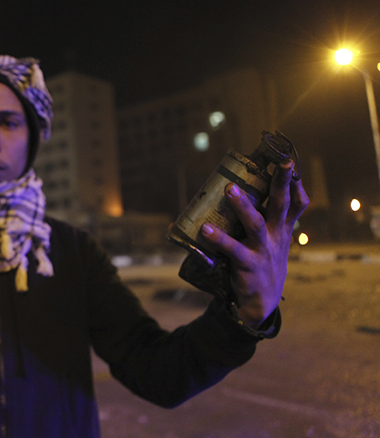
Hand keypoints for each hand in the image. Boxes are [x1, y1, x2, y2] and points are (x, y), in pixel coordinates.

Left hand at [199, 160, 308, 327]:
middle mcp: (275, 235)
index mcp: (282, 229)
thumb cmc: (261, 263)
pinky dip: (217, 238)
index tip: (290, 161)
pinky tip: (204, 229)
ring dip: (242, 205)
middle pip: (282, 204)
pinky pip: (231, 248)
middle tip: (280, 163)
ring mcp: (262, 249)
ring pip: (254, 223)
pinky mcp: (247, 263)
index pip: (296, 202)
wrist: (261, 301)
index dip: (295, 182)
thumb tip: (236, 193)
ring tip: (230, 189)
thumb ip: (263, 220)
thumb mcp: (271, 241)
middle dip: (282, 182)